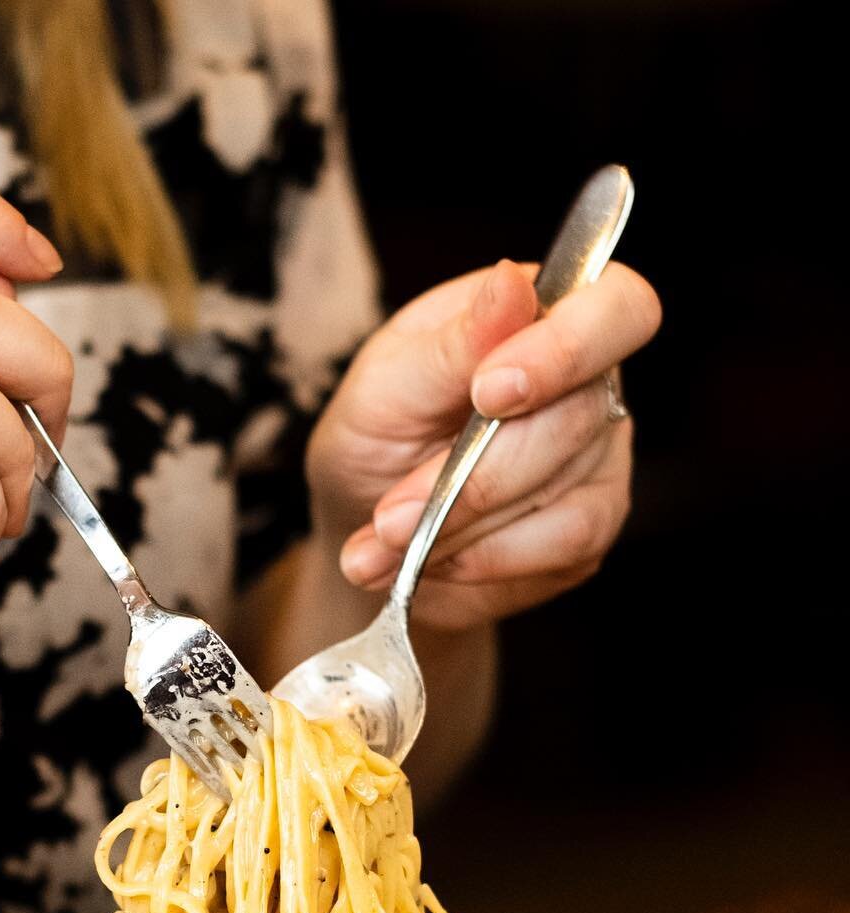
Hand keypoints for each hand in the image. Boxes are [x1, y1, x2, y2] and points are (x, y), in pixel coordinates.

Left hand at [305, 256, 660, 629]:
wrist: (363, 528)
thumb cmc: (377, 434)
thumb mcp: (384, 384)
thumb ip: (450, 345)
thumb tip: (511, 282)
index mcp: (544, 318)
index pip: (617, 308)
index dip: (567, 349)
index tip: (488, 391)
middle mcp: (589, 383)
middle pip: (577, 416)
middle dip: (473, 474)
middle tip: (391, 514)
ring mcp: (598, 458)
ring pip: (563, 491)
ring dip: (461, 526)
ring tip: (386, 542)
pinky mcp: (590, 527)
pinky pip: (565, 544)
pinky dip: (486, 559)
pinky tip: (433, 561)